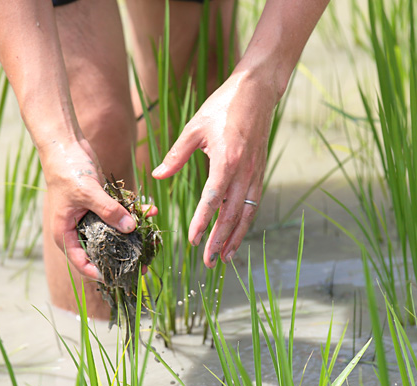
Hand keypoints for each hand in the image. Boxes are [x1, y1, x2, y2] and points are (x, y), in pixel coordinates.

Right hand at [42, 138, 157, 278]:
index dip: (100, 273)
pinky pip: (119, 216)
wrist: (66, 145)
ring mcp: (90, 219)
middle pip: (101, 252)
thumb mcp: (88, 192)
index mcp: (65, 234)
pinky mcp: (101, 206)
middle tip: (144, 267)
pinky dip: (134, 214)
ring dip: (133, 236)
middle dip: (123, 258)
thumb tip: (130, 227)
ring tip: (152, 243)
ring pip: (113, 235)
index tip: (120, 278)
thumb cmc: (68, 171)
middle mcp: (77, 230)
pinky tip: (151, 211)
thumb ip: (109, 211)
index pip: (81, 263)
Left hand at [152, 70, 277, 267]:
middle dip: (220, 240)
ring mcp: (254, 174)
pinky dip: (245, 222)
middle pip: (232, 214)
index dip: (203, 222)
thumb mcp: (194, 128)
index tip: (193, 240)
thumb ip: (176, 155)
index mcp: (226, 161)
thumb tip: (157, 175)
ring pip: (246, 214)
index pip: (213, 200)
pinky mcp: (259, 172)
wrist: (257, 92)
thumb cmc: (222, 106)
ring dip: (235, 237)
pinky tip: (237, 234)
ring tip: (225, 257)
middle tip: (209, 261)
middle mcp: (244, 172)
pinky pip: (252, 204)